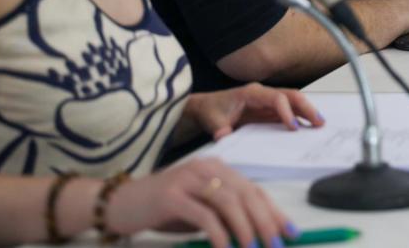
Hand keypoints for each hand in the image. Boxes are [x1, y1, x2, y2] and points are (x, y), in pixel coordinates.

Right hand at [106, 157, 296, 247]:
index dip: (274, 212)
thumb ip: (225, 216)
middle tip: (275, 245)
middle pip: (246, 194)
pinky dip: (219, 234)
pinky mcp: (172, 195)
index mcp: (217, 168)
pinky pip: (204, 215)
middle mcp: (206, 168)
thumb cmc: (163, 210)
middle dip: (266, 222)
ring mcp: (189, 179)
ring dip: (246, 229)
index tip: (290, 232)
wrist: (119, 204)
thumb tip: (259, 234)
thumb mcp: (200, 211)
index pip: (254, 190)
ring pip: (229, 202)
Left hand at [186, 84, 324, 140]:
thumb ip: (218, 127)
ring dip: (307, 111)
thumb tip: (223, 135)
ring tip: (320, 124)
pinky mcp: (268, 110)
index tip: (293, 127)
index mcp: (251, 93)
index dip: (286, 111)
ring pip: (292, 102)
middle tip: (319, 122)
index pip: (276, 98)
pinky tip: (308, 126)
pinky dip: (300, 117)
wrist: (205, 108)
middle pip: (290, 95)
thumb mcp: (211, 121)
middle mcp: (262, 94)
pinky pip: (288, 111)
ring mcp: (267, 101)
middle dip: (306, 107)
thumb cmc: (210, 111)